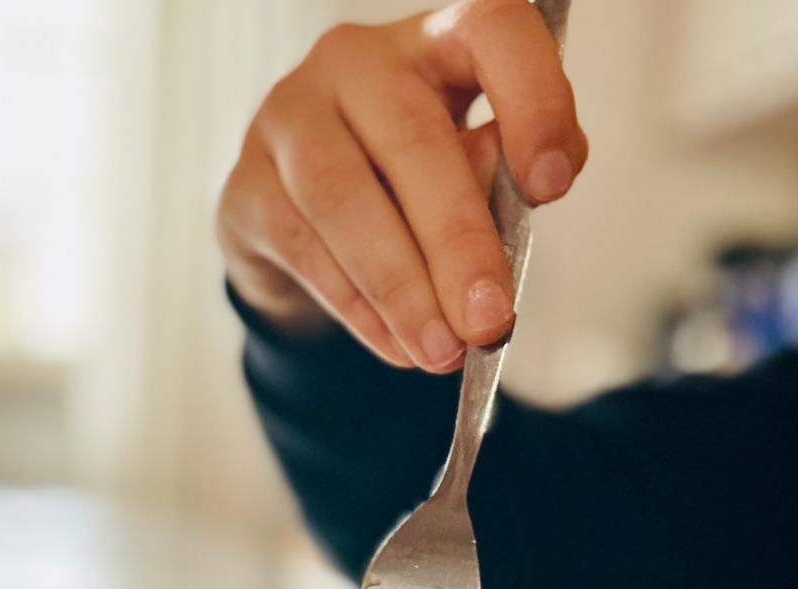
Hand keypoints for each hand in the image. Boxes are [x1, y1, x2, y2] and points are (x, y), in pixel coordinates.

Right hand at [217, 1, 585, 370]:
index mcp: (435, 40)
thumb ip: (502, 176)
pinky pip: (304, 248)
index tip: (551, 186)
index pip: (492, 31)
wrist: (304, 214)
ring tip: (442, 349)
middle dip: (457, 244)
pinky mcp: (246, 182)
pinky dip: (357, 307)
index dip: (533, 102)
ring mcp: (288, 116)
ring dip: (400, 288)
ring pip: (344, 200)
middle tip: (490, 320)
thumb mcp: (474, 168)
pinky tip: (396, 343)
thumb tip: (516, 203)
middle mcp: (355, 61)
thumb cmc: (410, 183)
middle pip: (412, 140)